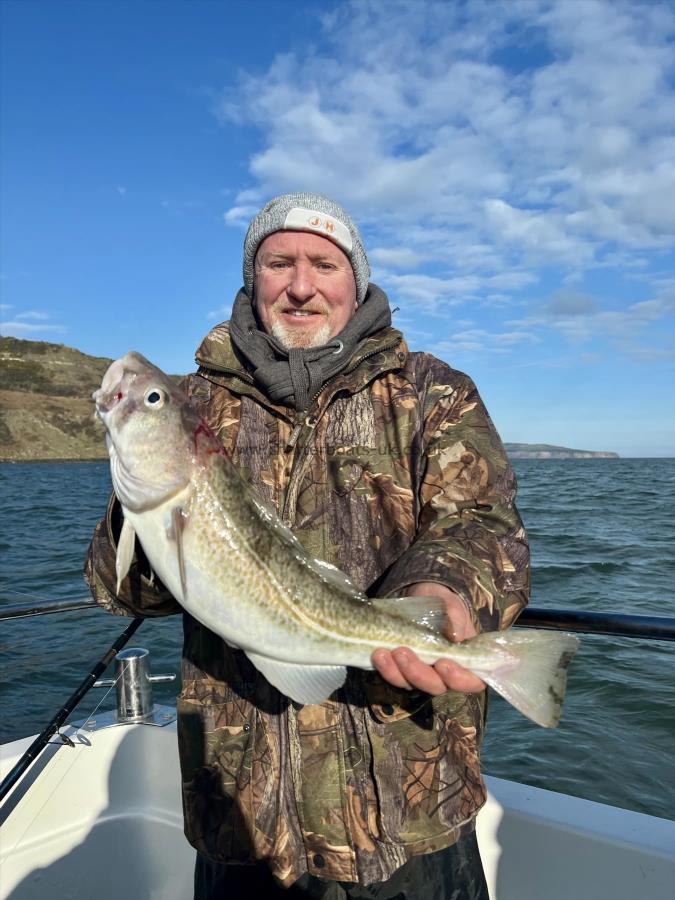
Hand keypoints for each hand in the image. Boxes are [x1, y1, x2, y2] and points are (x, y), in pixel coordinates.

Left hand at [371, 582, 485, 693]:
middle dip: (418, 673)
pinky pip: (392, 675)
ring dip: (396, 672)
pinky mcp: (400, 669)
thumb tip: (454, 637)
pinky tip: (378, 654)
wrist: (423, 595)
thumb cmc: (446, 608)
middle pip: (434, 686)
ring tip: (383, 653)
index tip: (444, 664)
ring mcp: (420, 674)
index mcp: (465, 664)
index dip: (459, 679)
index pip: (470, 682)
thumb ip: (456, 621)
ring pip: (409, 684)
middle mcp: (443, 675)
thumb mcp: (453, 608)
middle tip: (404, 653)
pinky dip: (385, 667)